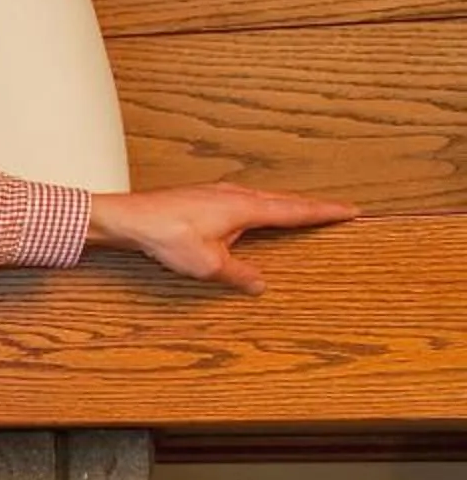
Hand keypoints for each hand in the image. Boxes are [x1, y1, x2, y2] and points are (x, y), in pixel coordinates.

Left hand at [83, 183, 355, 293]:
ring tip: (301, 213)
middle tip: (335, 211)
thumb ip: (239, 274)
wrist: (127, 218)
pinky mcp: (202, 199)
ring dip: (283, 207)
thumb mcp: (208, 264)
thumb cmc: (166, 236)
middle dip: (309, 208)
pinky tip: (252, 215)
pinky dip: (258, 209)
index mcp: (247, 207)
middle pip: (283, 202)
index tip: (351, 211)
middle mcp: (237, 195)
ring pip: (262, 200)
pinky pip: (242, 203)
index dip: (324, 213)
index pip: (296, 211)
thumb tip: (260, 285)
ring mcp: (218, 194)